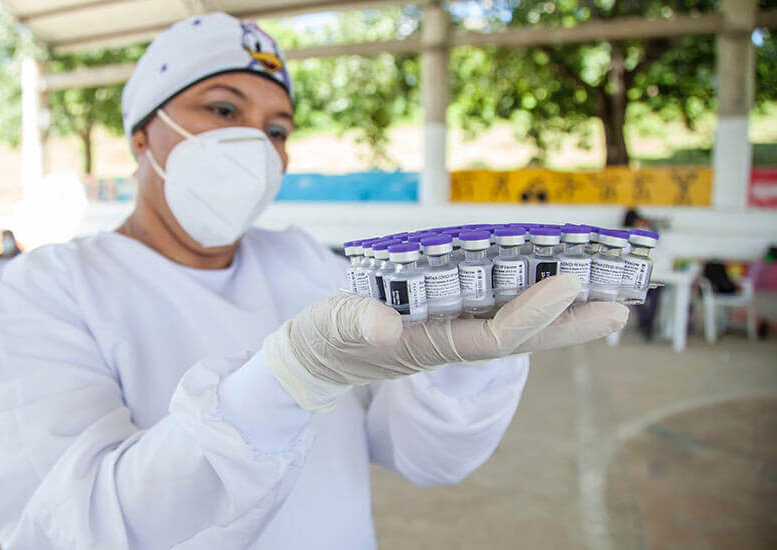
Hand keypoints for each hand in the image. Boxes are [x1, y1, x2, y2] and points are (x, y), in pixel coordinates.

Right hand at [265, 275, 627, 411]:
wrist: (315, 360)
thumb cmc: (321, 340)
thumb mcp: (330, 327)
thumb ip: (356, 324)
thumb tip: (384, 328)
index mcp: (427, 346)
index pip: (493, 336)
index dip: (534, 313)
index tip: (571, 283)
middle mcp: (449, 344)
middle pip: (521, 339)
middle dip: (570, 324)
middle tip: (620, 307)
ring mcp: (449, 335)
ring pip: (515, 326)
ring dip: (560, 315)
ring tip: (604, 296)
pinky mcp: (444, 324)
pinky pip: (497, 313)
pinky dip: (530, 302)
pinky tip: (552, 287)